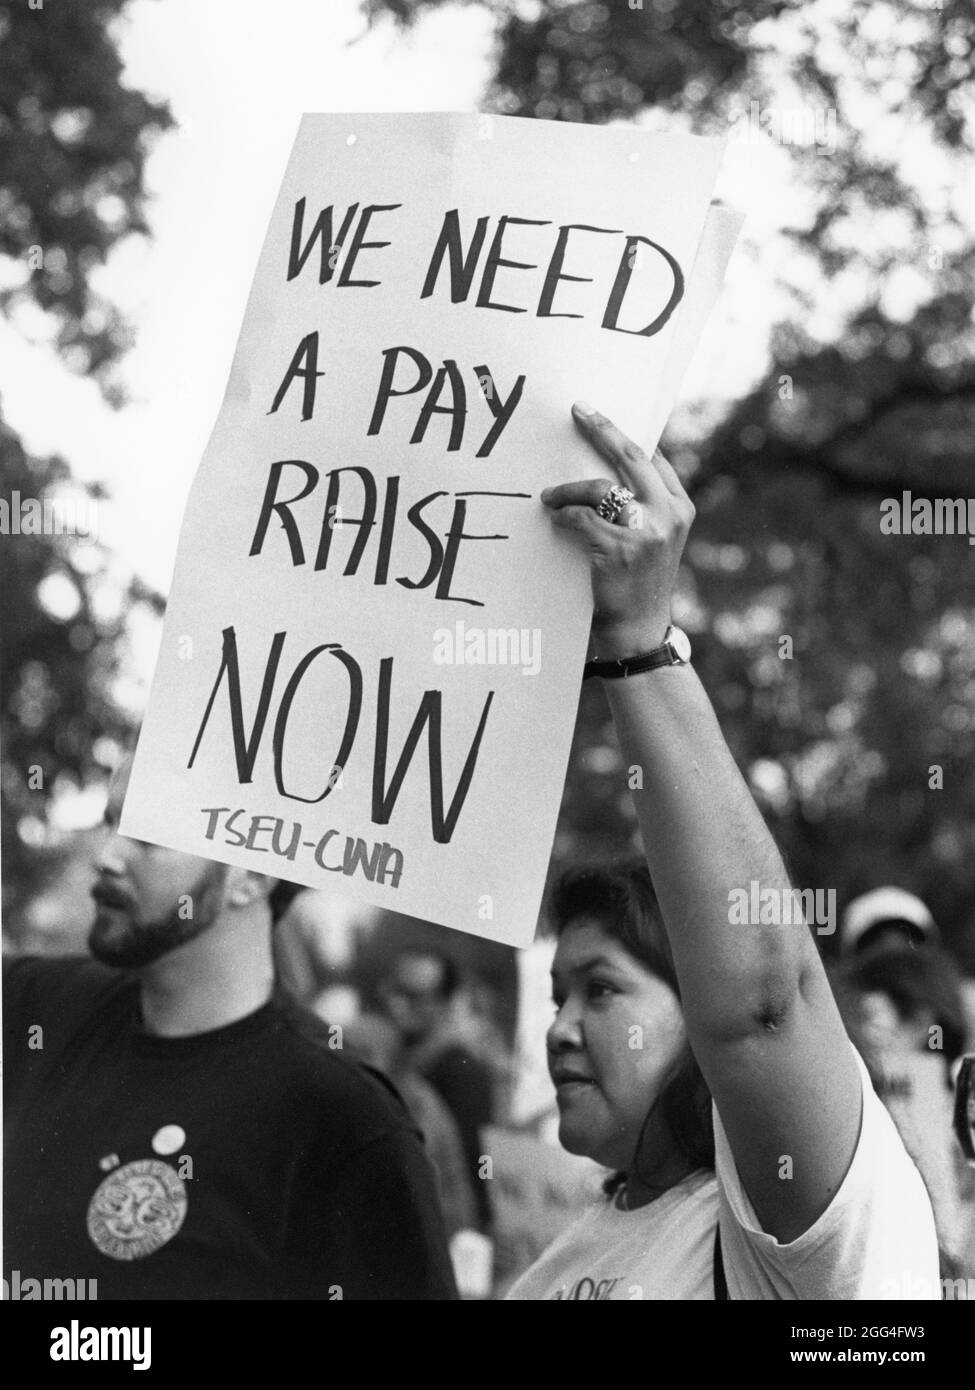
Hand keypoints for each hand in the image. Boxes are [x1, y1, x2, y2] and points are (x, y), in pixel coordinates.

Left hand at [541, 401, 694, 658]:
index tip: (599, 416)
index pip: (652, 458)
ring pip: (602, 487)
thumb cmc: (638, 583)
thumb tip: (607, 471)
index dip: (624, 434)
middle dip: (602, 429)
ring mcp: (647, 532)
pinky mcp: (621, 549)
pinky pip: (582, 518)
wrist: (638, 630)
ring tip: (550, 497)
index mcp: (680, 507)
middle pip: (631, 456)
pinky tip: (555, 519)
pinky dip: (564, 515)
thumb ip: (644, 507)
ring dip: (569, 490)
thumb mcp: (656, 541)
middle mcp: (669, 514)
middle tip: (578, 411)